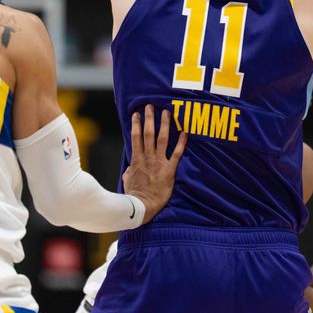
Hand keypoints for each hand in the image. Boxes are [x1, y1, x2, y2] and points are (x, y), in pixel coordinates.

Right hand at [121, 105, 186, 222]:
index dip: (135, 124)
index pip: (135, 137)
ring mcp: (159, 162)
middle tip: (150, 106)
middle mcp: (148, 157)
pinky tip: (185, 132)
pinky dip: (181, 142)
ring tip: (166, 112)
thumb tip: (128, 169)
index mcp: (136, 159)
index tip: (136, 113)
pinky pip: (177, 153)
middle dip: (149, 118)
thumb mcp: (127, 180)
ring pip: (162, 139)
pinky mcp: (169, 169)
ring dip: (164, 124)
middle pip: (148, 133)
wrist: (142, 206)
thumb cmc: (134, 195)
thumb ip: (129, 171)